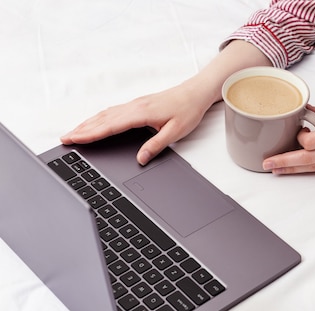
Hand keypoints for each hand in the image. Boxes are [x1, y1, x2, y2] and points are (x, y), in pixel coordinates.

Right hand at [61, 84, 210, 164]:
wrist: (195, 93)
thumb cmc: (187, 111)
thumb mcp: (175, 132)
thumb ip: (156, 146)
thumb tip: (140, 159)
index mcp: (140, 114)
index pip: (109, 126)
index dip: (90, 134)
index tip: (74, 139)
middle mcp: (134, 107)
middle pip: (102, 119)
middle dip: (82, 129)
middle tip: (65, 138)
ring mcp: (135, 104)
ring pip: (105, 114)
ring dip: (88, 123)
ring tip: (74, 132)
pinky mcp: (138, 104)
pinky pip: (113, 111)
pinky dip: (99, 118)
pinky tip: (95, 122)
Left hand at [262, 106, 314, 173]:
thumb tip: (305, 110)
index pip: (312, 141)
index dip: (300, 138)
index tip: (297, 131)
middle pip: (308, 160)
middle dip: (285, 162)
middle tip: (267, 165)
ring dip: (294, 169)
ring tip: (276, 170)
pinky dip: (311, 169)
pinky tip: (299, 168)